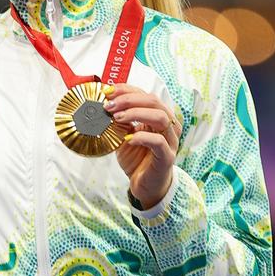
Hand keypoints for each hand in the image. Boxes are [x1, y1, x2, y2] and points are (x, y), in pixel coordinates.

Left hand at [103, 84, 180, 209]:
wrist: (146, 186)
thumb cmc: (137, 158)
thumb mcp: (125, 135)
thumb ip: (120, 120)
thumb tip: (104, 104)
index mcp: (159, 116)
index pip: (146, 94)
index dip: (127, 89)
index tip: (107, 91)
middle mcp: (168, 125)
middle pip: (154, 101)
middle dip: (129, 100)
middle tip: (109, 106)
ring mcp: (170, 141)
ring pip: (160, 117)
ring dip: (136, 114)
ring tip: (117, 118)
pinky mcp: (167, 157)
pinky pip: (158, 142)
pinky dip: (142, 137)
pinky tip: (128, 139)